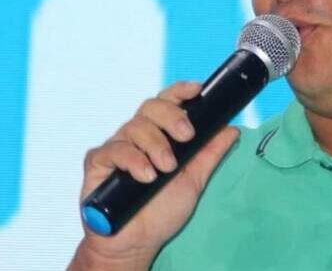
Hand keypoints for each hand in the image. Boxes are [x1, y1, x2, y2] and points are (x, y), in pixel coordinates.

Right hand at [68, 82, 239, 269]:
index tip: (196, 90)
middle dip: (172, 117)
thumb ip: (210, 153)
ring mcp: (117, 147)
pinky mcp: (98, 164)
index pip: (167, 102)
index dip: (180, 91)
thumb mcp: (195, 180)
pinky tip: (146, 176)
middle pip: (151, 107)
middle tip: (187, 136)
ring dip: (156, 145)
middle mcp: (138, 136)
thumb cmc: (162, 210)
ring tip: (166, 169)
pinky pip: (113, 150)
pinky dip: (133, 160)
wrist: (137, 242)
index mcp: (160, 134)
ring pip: (135, 127)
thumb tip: (231, 128)